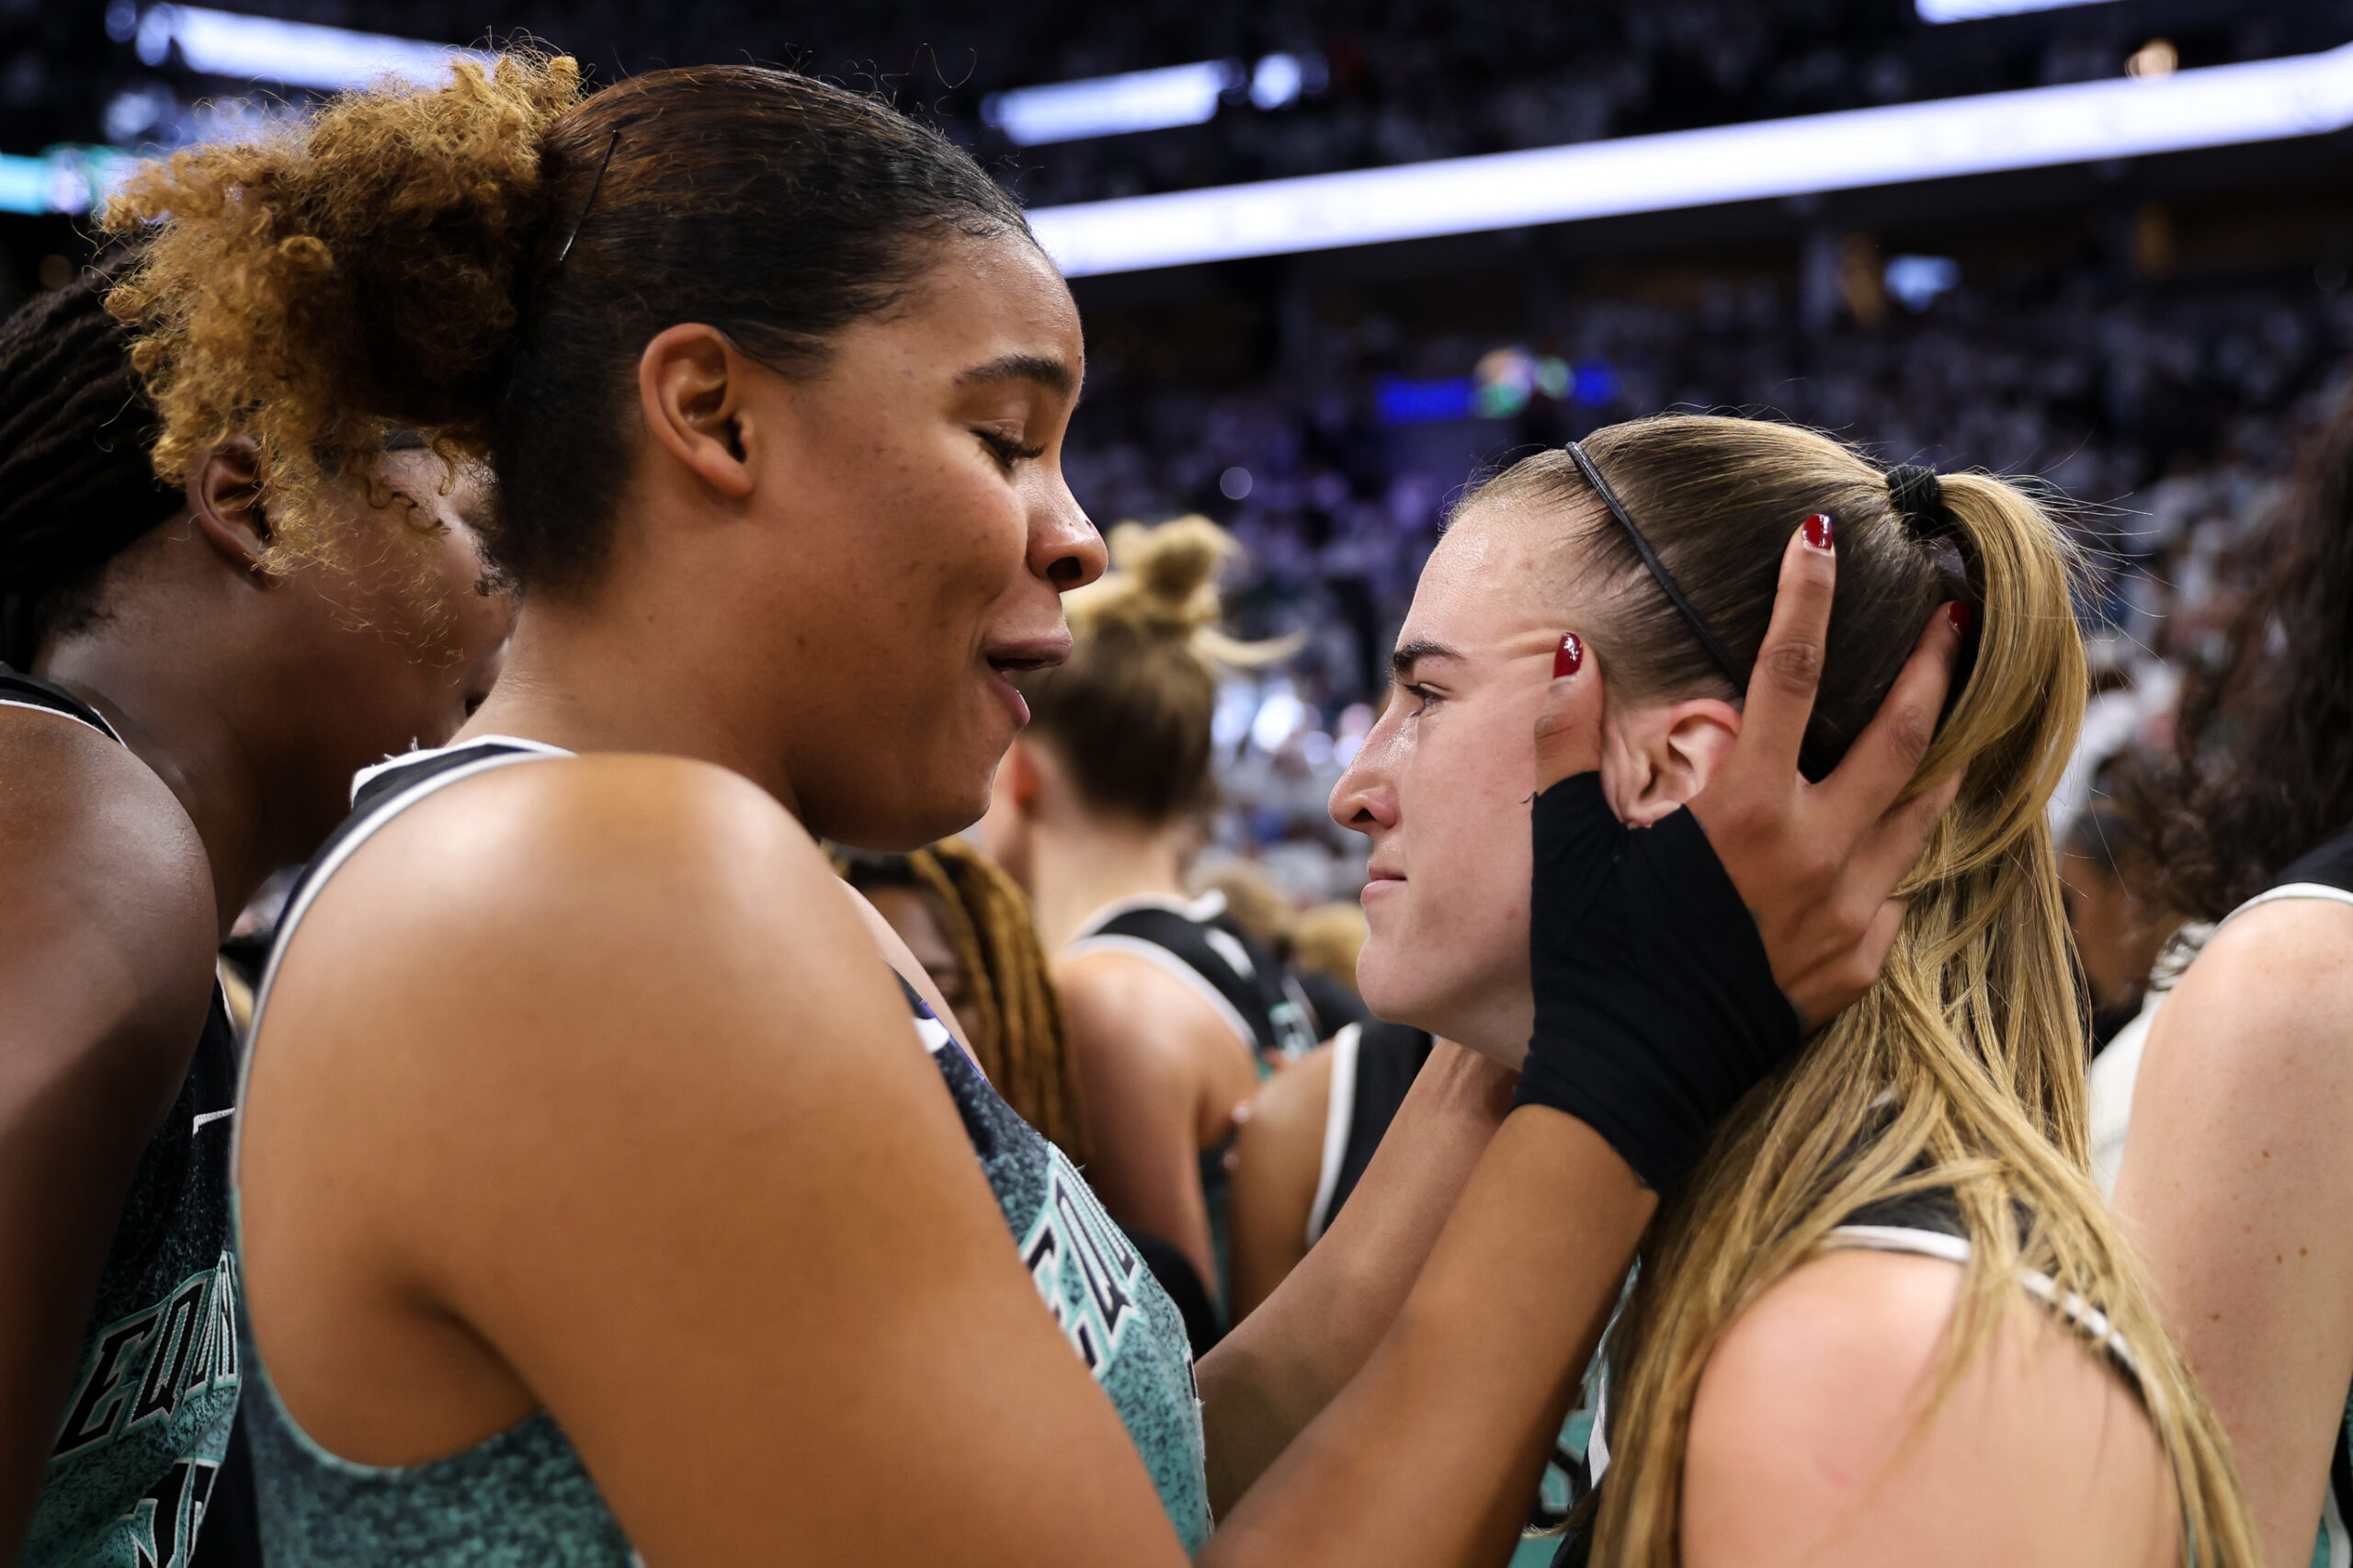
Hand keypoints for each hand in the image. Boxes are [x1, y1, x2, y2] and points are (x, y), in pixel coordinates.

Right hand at [1534, 523, 1965, 1029]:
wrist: (1633, 1080)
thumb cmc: (1590, 958)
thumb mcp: (1566, 847)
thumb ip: (1566, 744)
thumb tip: (1574, 653)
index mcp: (1745, 811)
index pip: (1788, 673)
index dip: (1805, 596)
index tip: (1824, 536)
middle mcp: (1815, 853)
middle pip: (1901, 737)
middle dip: (1933, 668)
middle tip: (1957, 615)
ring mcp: (1848, 914)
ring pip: (1923, 813)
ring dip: (1944, 754)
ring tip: (1962, 716)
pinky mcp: (1858, 967)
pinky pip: (1898, 890)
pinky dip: (1902, 848)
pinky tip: (1898, 831)